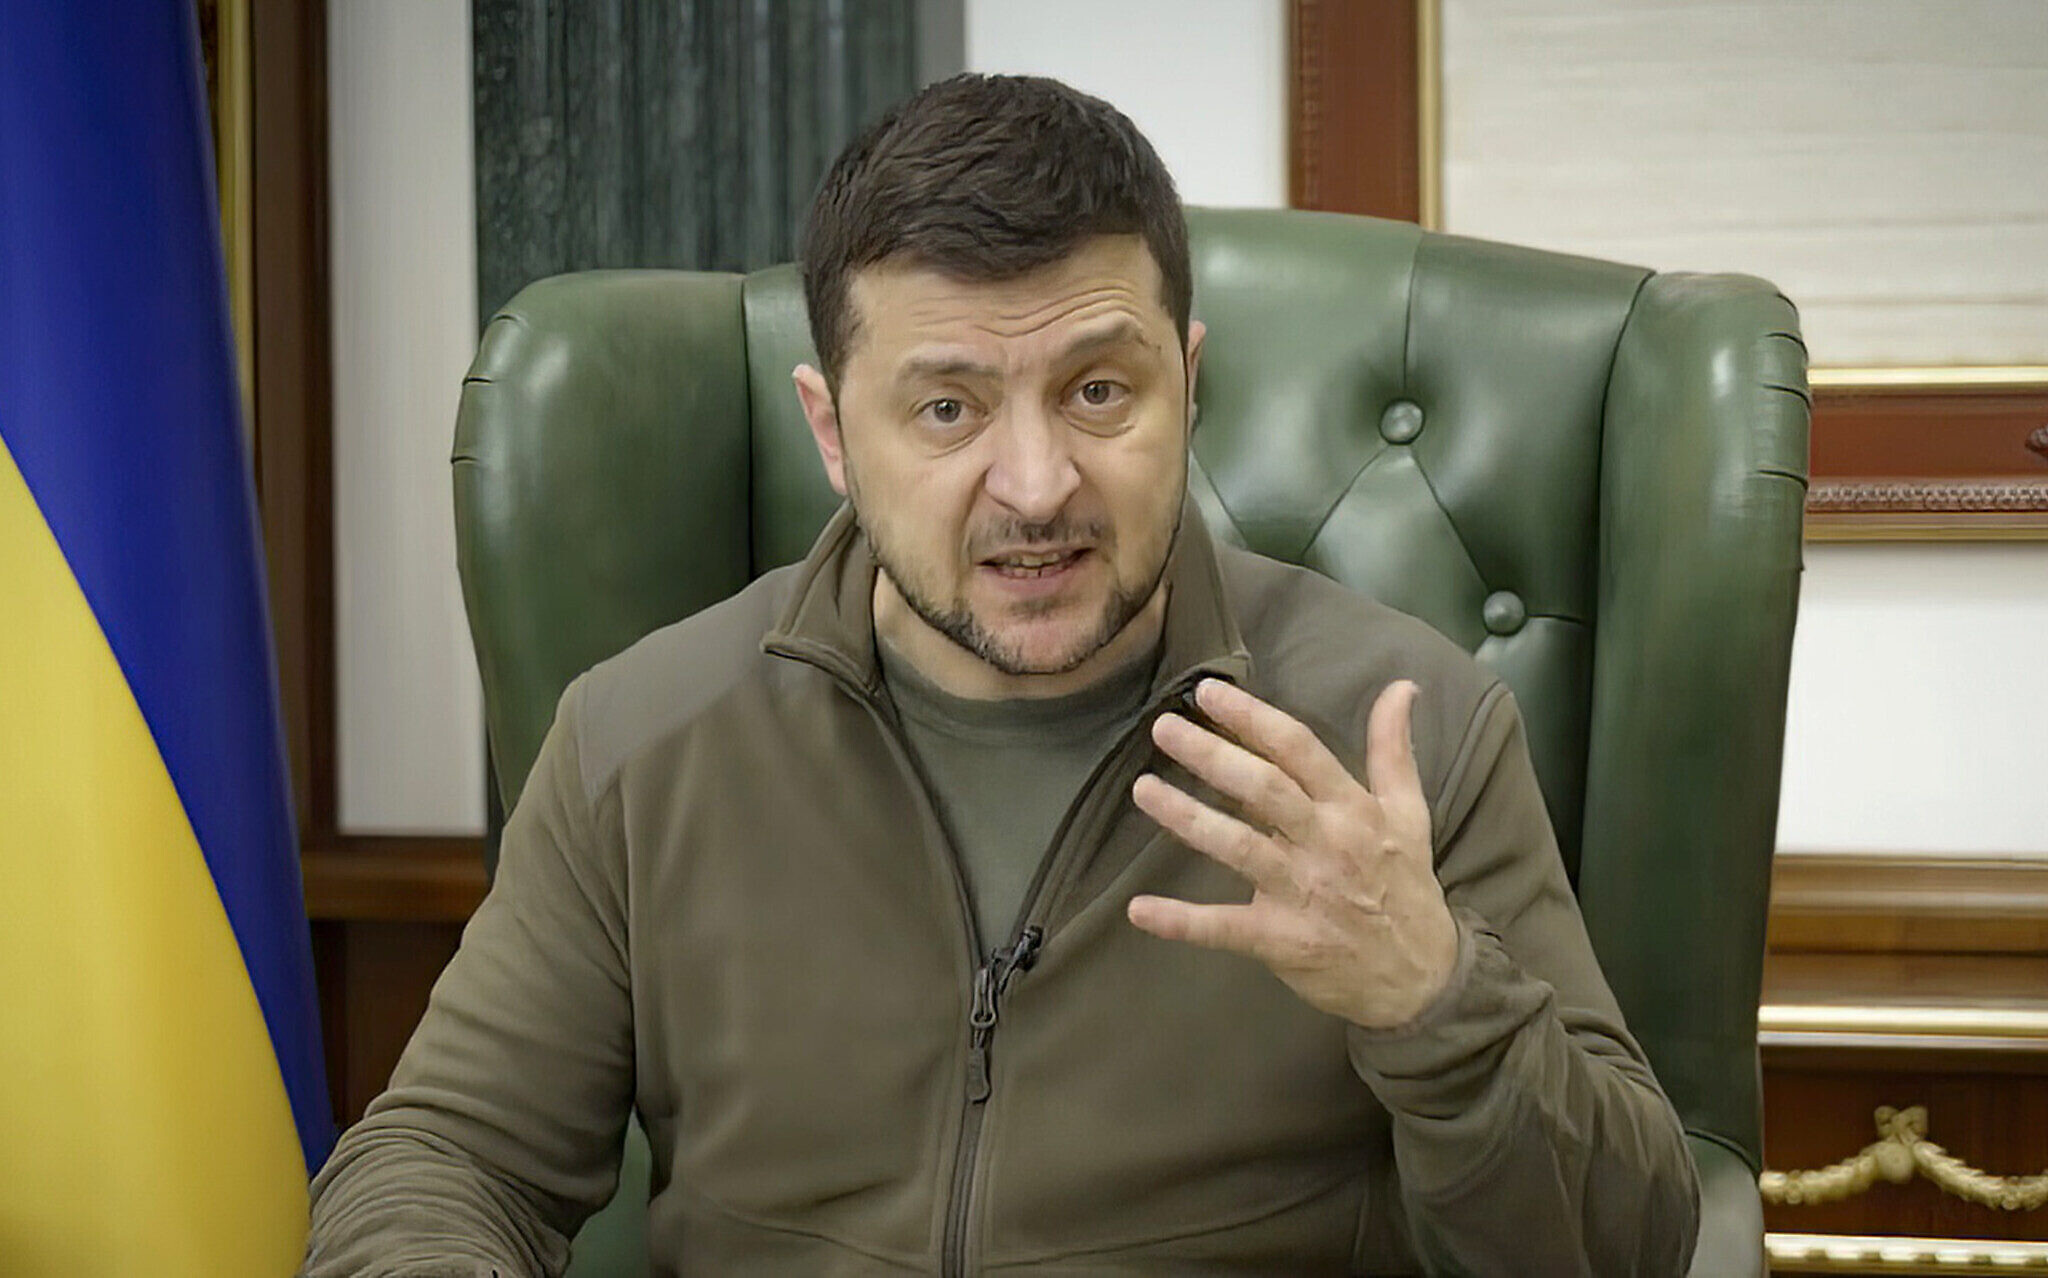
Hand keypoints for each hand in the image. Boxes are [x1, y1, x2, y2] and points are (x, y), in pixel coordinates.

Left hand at [1126, 678, 1458, 1029]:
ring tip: (1142, 790)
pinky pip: (1224, 928)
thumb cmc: (1406, 887)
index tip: (1208, 693)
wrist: (1422, 979)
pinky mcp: (1280, 940)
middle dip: (1212, 756)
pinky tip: (1139, 909)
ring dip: (1186, 818)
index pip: (1300, 750)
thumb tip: (1401, 686)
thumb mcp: (1409, 814)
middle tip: (1163, 728)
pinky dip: (1181, 921)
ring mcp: (1301, 894)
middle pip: (1263, 790)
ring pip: (1238, 848)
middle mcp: (1326, 845)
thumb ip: (1394, 750)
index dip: (1253, 718)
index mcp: (1353, 810)